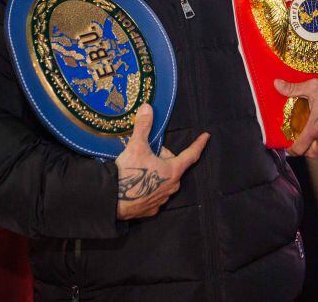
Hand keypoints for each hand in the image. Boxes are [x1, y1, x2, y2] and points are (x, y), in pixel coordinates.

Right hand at [115, 104, 209, 220]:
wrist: (111, 201)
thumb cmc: (128, 173)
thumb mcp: (136, 146)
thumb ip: (144, 126)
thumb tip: (147, 107)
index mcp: (173, 171)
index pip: (191, 154)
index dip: (198, 144)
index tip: (206, 137)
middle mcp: (172, 186)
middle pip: (173, 166)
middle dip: (164, 158)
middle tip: (148, 153)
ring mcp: (162, 200)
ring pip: (164, 181)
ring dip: (157, 174)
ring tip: (140, 169)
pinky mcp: (151, 209)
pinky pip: (154, 195)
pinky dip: (149, 188)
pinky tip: (138, 185)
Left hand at [274, 78, 317, 157]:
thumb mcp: (313, 87)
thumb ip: (293, 89)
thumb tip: (276, 84)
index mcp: (315, 128)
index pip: (299, 149)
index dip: (291, 150)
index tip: (289, 146)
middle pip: (311, 154)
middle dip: (305, 150)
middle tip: (301, 141)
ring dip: (317, 148)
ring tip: (314, 138)